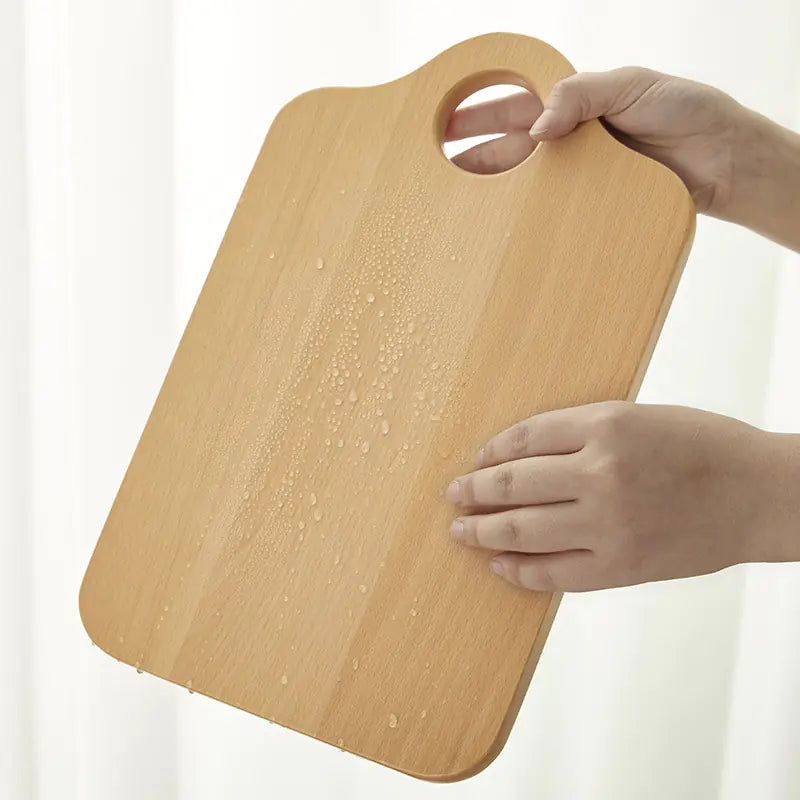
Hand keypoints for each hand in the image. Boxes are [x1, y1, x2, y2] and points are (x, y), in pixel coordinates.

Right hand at [445, 68, 799, 249]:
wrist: (727, 161)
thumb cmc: (687, 111)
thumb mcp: (633, 85)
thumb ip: (583, 94)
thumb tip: (538, 126)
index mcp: (573, 107)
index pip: (513, 106)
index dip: (476, 113)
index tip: (442, 124)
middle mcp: (570, 144)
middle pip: (508, 151)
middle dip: (471, 160)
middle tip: (433, 174)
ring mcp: (579, 178)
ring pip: (525, 187)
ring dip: (492, 196)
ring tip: (459, 208)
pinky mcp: (593, 208)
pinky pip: (555, 214)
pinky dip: (529, 222)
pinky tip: (506, 232)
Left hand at [445, 401, 799, 591]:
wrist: (760, 494)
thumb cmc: (703, 447)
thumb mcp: (638, 417)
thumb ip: (580, 432)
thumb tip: (521, 456)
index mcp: (605, 426)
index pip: (525, 438)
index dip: (491, 451)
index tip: (477, 460)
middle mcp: (601, 474)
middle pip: (512, 485)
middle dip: (473, 492)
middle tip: (454, 495)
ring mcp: (609, 525)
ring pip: (522, 531)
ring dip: (483, 532)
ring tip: (462, 531)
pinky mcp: (621, 566)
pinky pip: (554, 573)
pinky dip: (520, 571)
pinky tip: (501, 566)